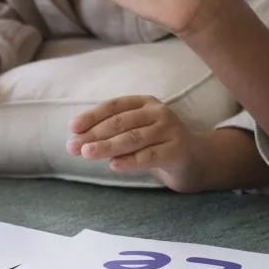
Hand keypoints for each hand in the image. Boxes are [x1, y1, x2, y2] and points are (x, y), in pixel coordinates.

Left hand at [66, 96, 216, 191]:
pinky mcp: (177, 150)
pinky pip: (149, 156)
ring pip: (132, 138)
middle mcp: (158, 113)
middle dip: (94, 134)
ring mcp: (170, 130)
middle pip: (121, 123)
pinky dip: (130, 161)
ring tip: (86, 153)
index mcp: (145, 103)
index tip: (72, 128)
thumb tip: (77, 140)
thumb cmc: (157, 146)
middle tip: (73, 146)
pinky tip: (113, 165)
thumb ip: (112, 134)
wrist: (195, 160)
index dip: (92, 116)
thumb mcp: (136, 134)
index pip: (114, 106)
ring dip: (106, 146)